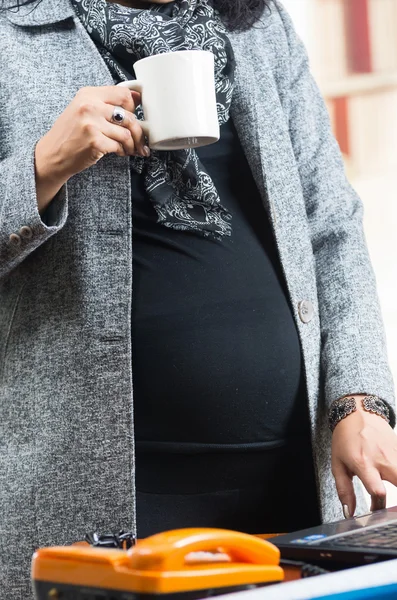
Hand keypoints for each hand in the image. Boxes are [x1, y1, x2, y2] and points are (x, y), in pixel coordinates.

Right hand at [35, 86, 146, 211]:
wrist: (52, 154)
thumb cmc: (70, 134)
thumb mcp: (83, 110)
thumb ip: (106, 103)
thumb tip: (136, 98)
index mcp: (89, 94)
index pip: (123, 94)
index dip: (134, 107)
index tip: (135, 117)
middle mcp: (90, 106)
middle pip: (129, 115)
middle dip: (138, 132)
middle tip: (139, 141)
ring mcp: (92, 124)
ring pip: (127, 133)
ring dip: (132, 145)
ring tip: (130, 149)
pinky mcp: (95, 142)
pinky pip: (119, 146)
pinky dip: (123, 151)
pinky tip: (120, 153)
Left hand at [331, 395, 396, 517]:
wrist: (359, 413)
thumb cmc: (346, 439)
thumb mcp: (338, 464)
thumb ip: (344, 490)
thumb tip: (349, 512)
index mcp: (363, 463)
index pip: (377, 490)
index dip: (380, 504)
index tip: (377, 512)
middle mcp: (382, 460)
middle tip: (391, 509)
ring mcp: (395, 455)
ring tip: (391, 501)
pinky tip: (392, 479)